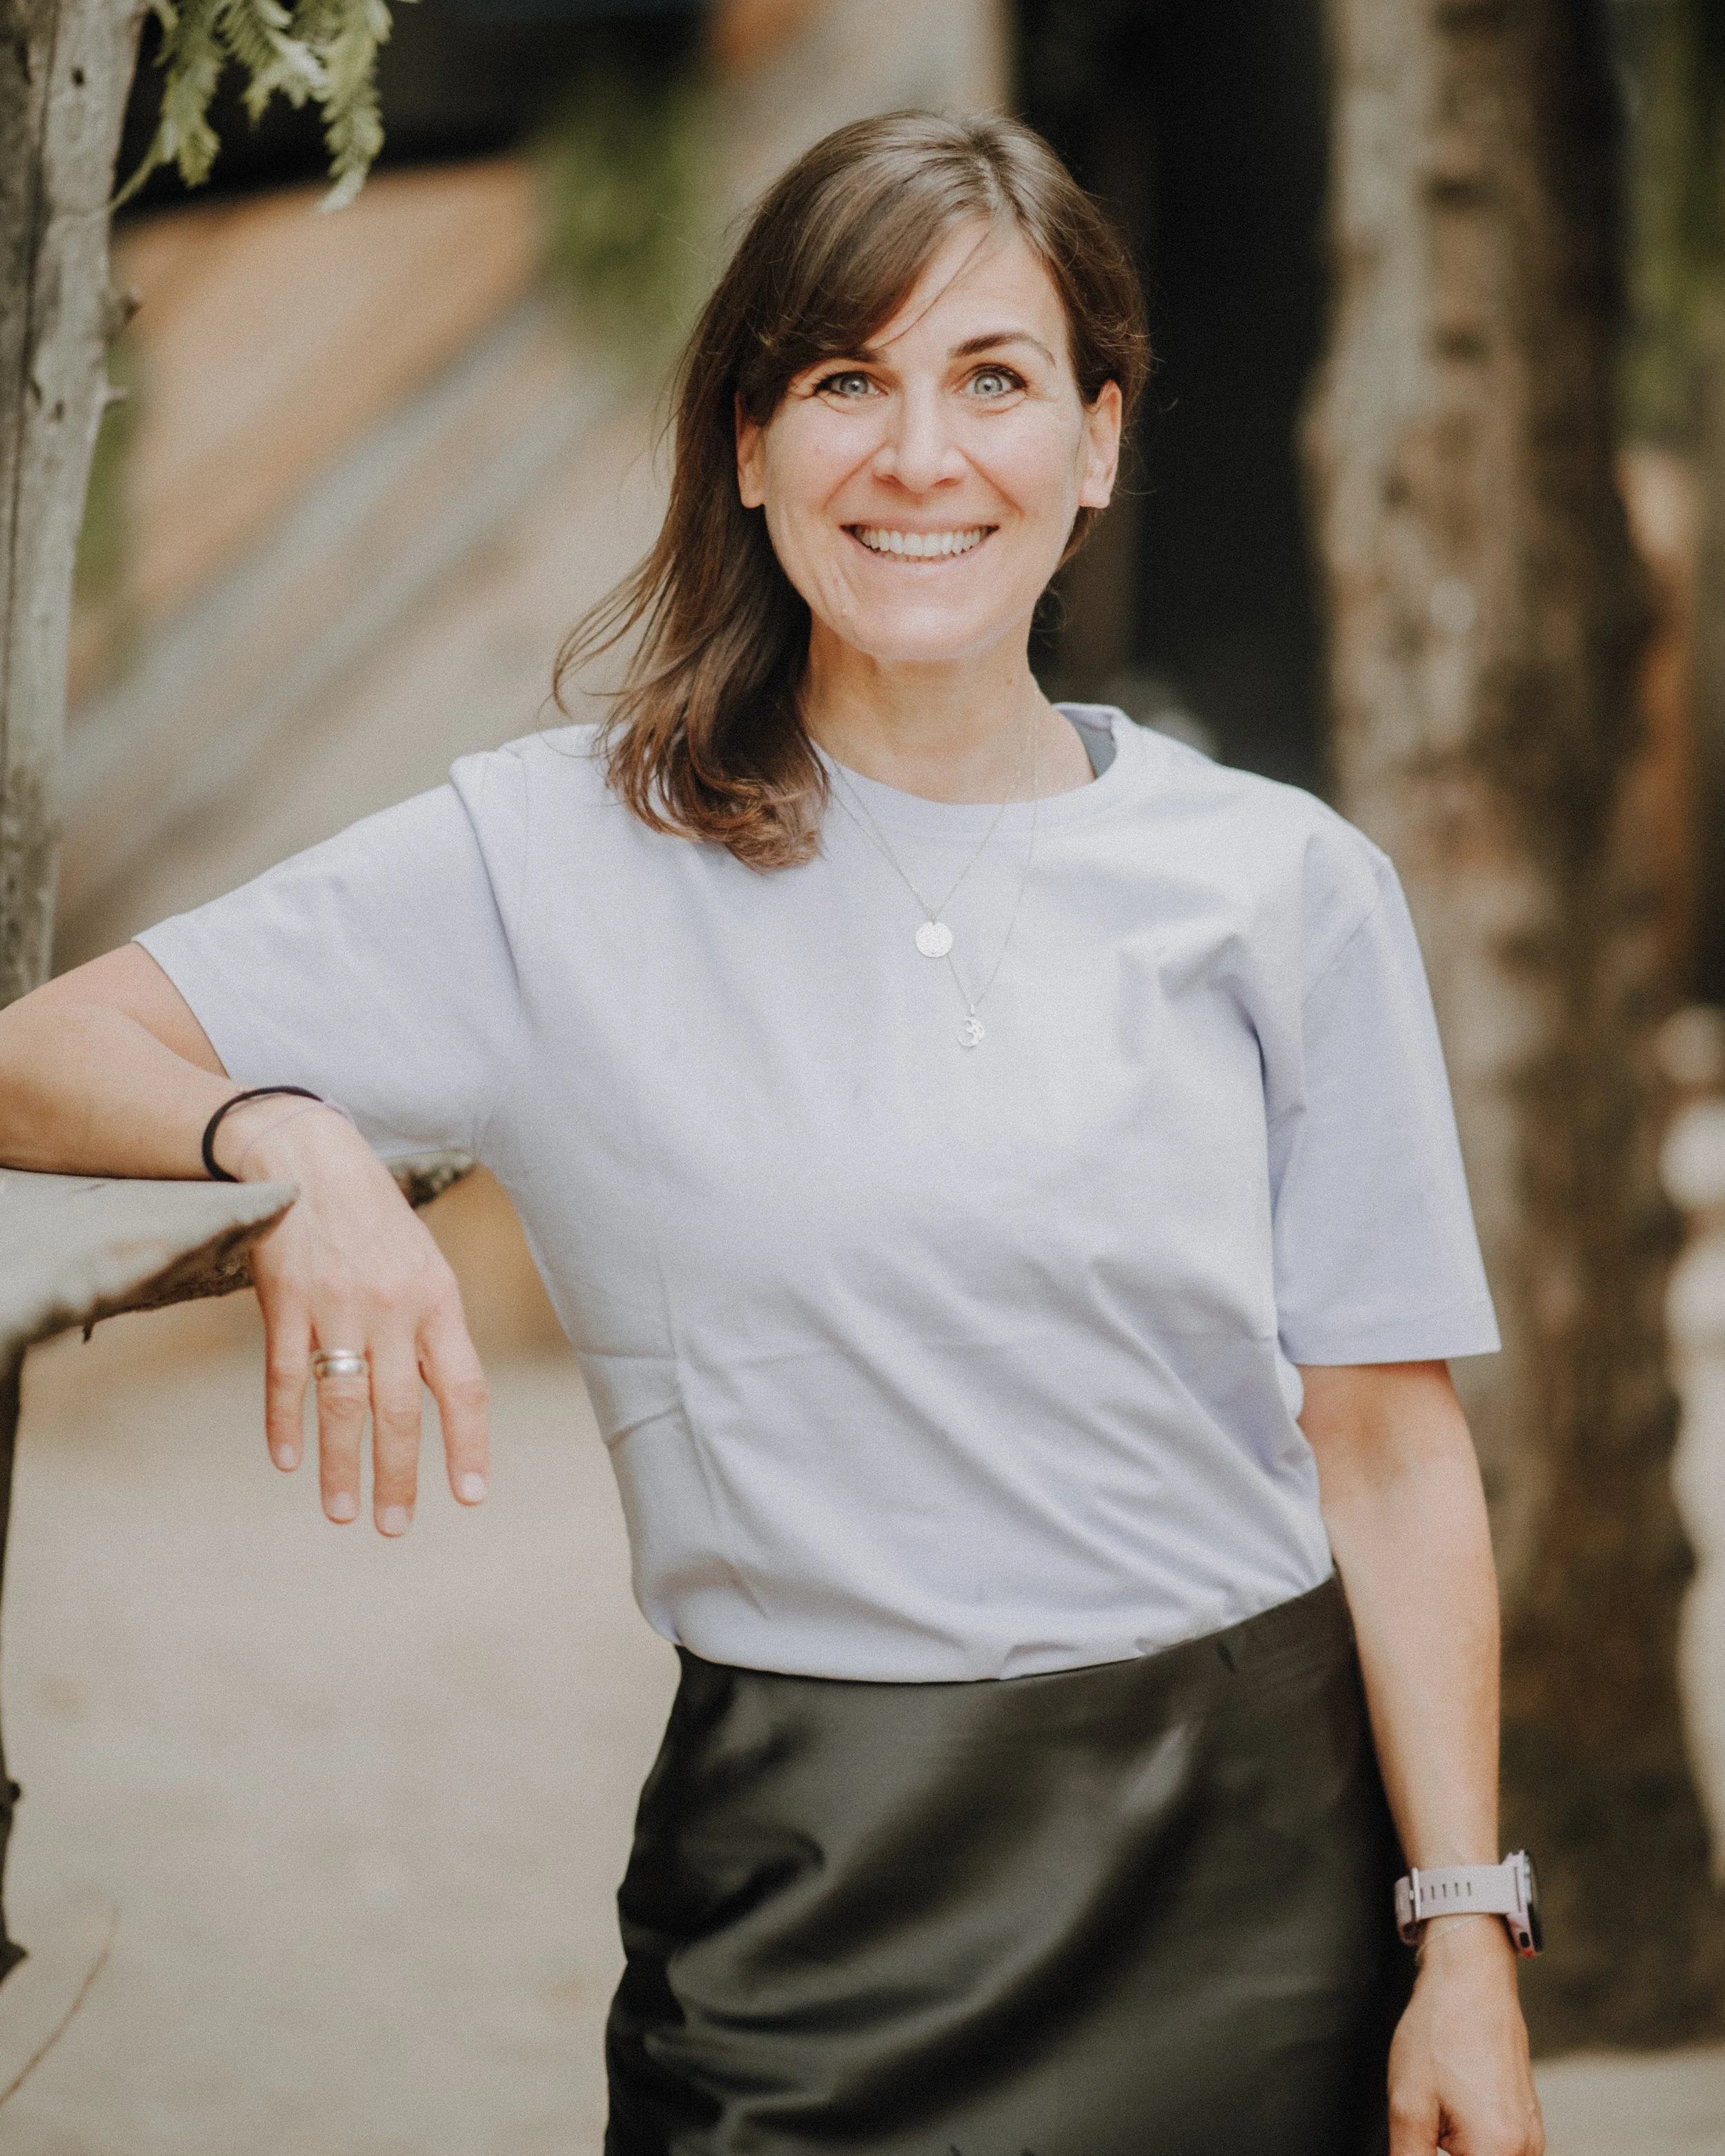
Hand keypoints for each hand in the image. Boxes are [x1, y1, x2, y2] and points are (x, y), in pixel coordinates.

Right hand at [220, 1097, 489, 1534]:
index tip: (471, 1496)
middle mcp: (393, 1310)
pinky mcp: (286, 1302)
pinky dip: (285, 1421)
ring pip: (342, 1404)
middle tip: (394, 1528)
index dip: (469, 1445)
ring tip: (342, 1513)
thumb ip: (431, 1328)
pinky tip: (285, 1459)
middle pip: (401, 1410)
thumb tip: (443, 1398)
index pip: (464, 1387)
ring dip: (340, 1465)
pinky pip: (286, 1376)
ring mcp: (337, 1308)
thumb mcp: (423, 1264)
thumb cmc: (374, 1218)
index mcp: (438, 1302)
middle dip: (399, 1476)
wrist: (310, 1157)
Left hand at [1388, 1917, 1543, 2154]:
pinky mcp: (1528, 2120)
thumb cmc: (1441, 2030)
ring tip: (1437, 2107)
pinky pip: (1498, 2147)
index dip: (1429, 2154)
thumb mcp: (1408, 2105)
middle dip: (1444, 2148)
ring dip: (1457, 2147)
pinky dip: (1471, 2140)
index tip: (1419, 2138)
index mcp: (1499, 2151)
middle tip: (1427, 2119)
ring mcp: (1532, 2135)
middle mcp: (1528, 2149)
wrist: (1471, 1978)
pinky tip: (1451, 2106)